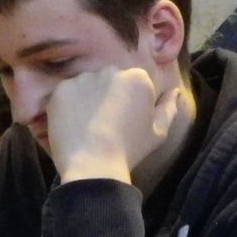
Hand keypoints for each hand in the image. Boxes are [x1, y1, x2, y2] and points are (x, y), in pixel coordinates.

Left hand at [45, 67, 181, 183]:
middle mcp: (110, 70)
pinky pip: (66, 93)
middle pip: (109, 79)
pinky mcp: (61, 90)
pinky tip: (73, 125)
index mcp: (137, 77)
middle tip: (104, 122)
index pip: (134, 82)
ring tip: (87, 125)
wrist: (93, 166)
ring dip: (87, 99)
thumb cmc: (130, 150)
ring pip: (86, 85)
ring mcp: (83, 78)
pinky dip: (68, 106)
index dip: (129, 102)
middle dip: (108, 95)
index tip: (125, 121)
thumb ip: (168, 108)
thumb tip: (174, 92)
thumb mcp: (158, 132)